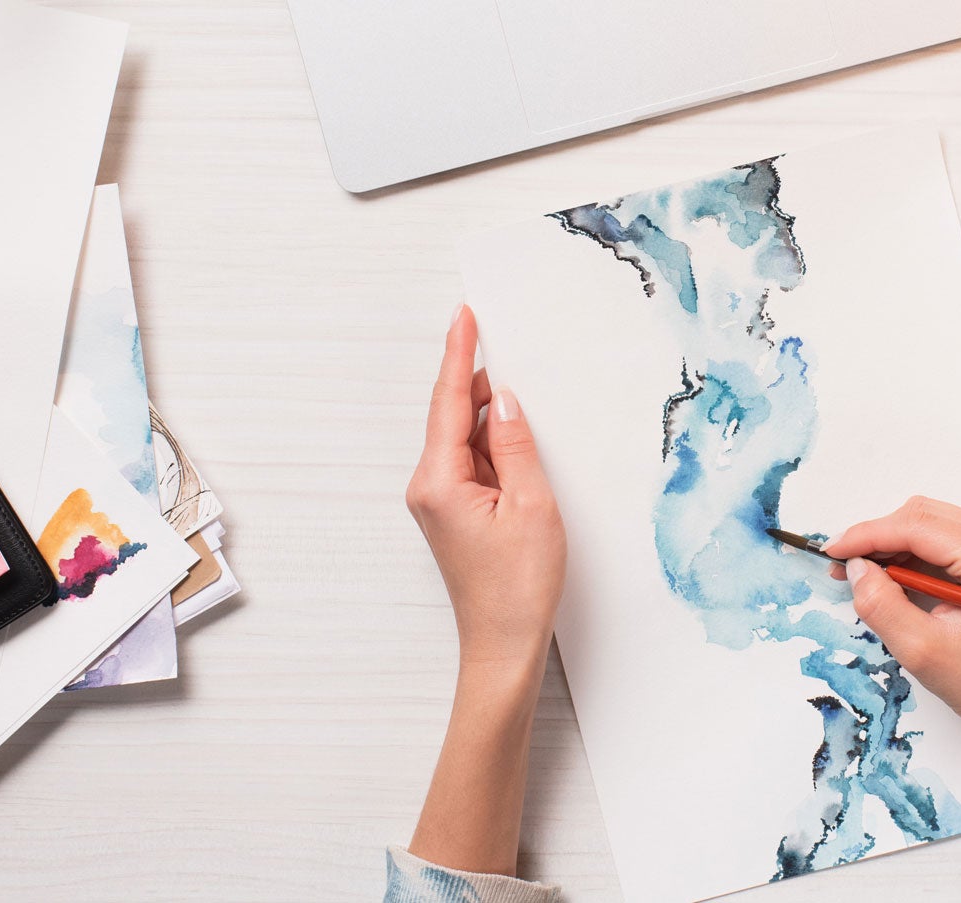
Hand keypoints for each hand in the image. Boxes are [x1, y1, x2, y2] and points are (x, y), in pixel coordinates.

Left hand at [404, 306, 565, 673]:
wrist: (504, 645)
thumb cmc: (519, 587)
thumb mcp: (532, 505)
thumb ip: (515, 444)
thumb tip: (501, 398)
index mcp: (440, 481)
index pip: (447, 401)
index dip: (458, 354)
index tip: (464, 316)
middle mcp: (428, 487)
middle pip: (454, 416)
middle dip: (483, 389)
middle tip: (518, 361)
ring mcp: (439, 501)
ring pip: (466, 441)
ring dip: (494, 426)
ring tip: (531, 425)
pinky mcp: (453, 513)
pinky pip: (473, 464)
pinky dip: (495, 450)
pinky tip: (521, 450)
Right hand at [825, 496, 960, 739]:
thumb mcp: (921, 651)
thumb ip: (882, 605)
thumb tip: (856, 567)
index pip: (918, 526)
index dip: (868, 535)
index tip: (833, 551)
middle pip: (924, 517)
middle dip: (878, 538)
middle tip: (844, 566)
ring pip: (931, 522)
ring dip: (894, 544)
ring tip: (865, 574)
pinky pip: (945, 536)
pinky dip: (913, 552)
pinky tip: (893, 575)